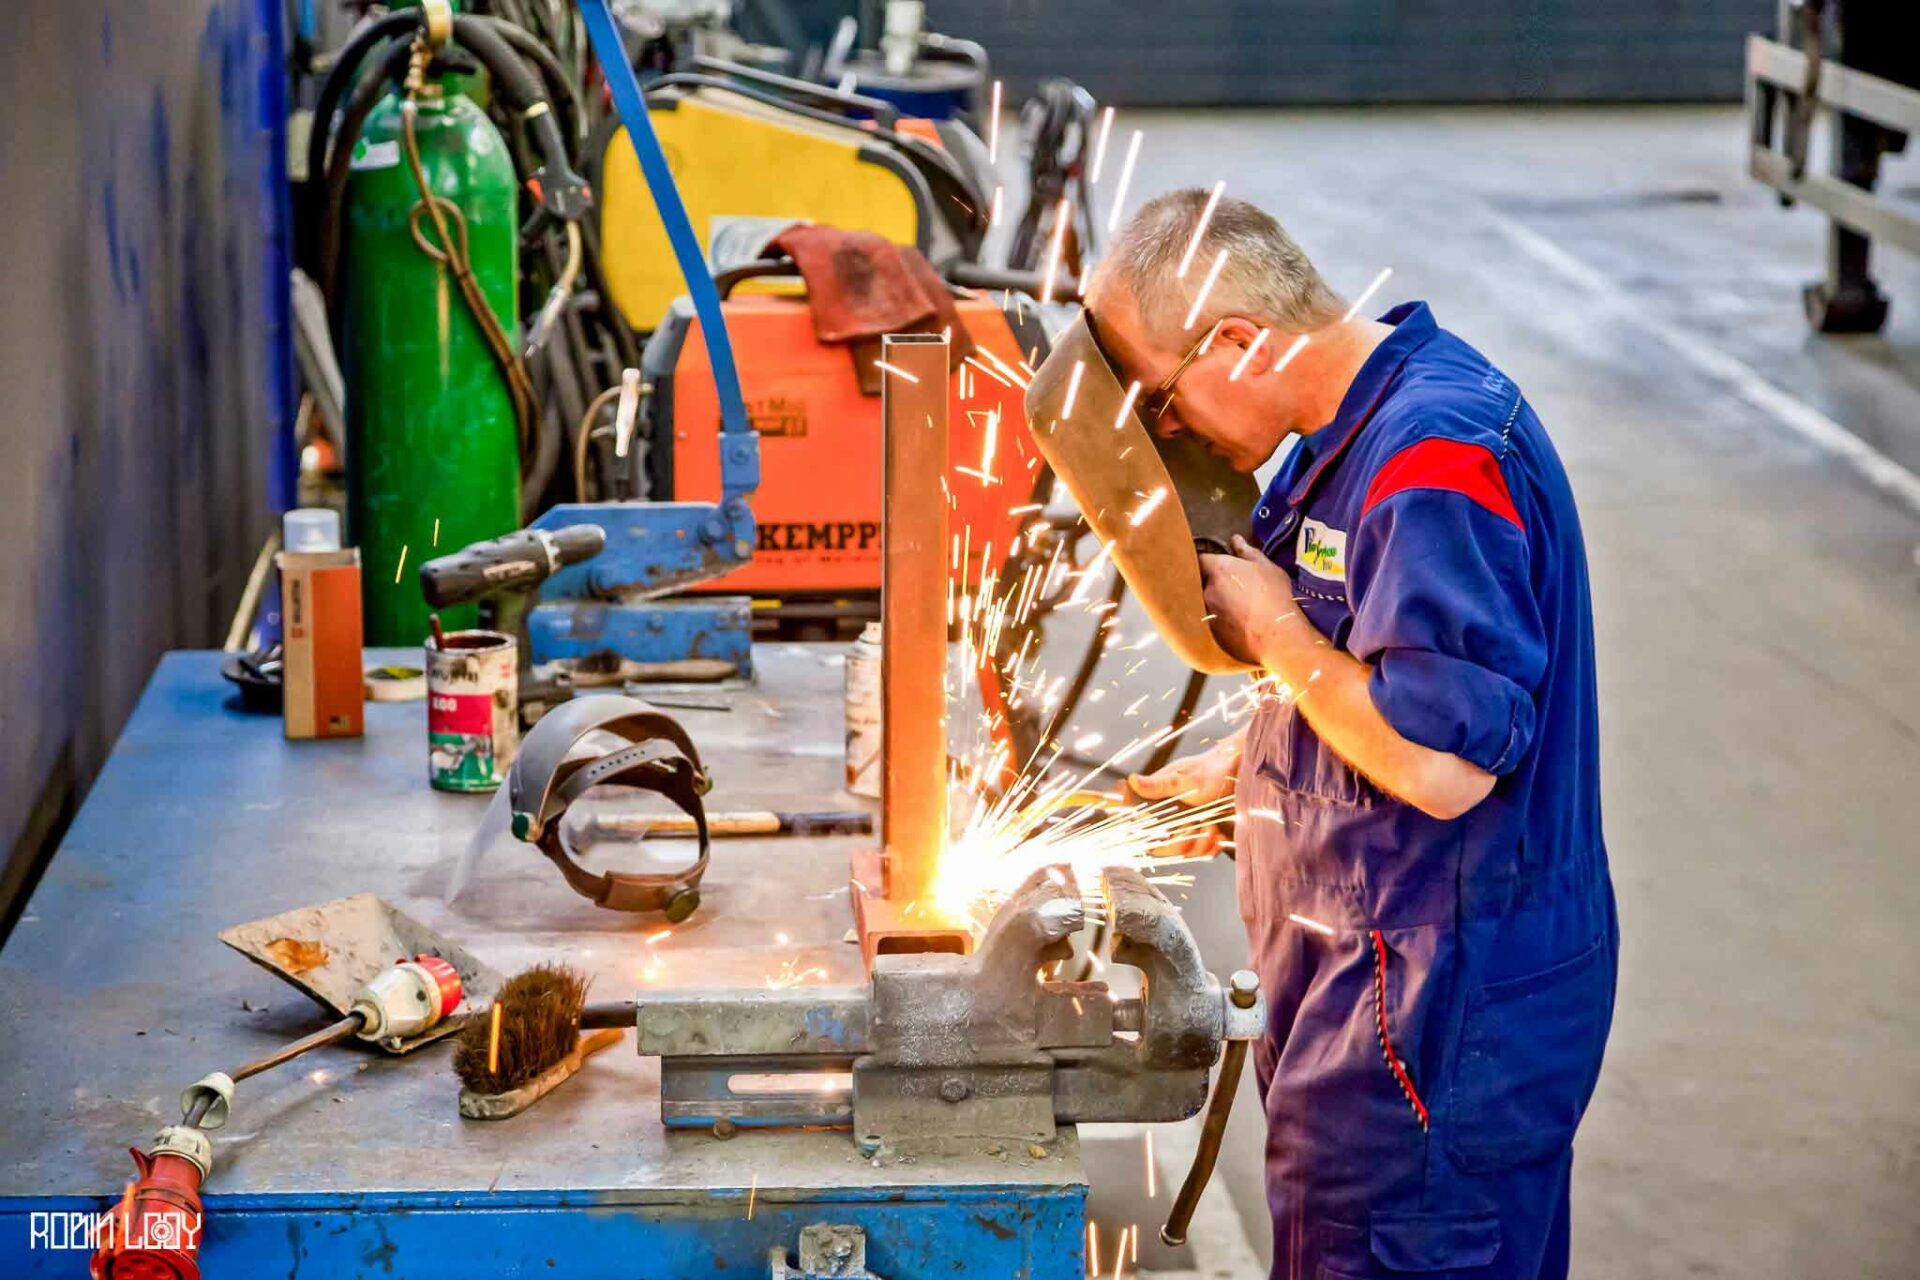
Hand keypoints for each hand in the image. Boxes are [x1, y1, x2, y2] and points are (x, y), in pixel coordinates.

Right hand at [1127, 737, 1241, 858]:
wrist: (1242, 775)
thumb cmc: (1213, 769)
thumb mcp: (1185, 778)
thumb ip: (1159, 785)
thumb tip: (1132, 780)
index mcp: (1158, 801)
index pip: (1141, 826)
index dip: (1146, 836)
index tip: (1164, 834)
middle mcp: (1170, 816)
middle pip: (1162, 847)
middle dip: (1180, 841)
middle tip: (1194, 826)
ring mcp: (1187, 827)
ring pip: (1184, 852)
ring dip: (1200, 843)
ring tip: (1210, 825)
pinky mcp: (1203, 836)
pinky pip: (1202, 853)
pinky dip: (1211, 846)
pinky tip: (1218, 833)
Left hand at [1200, 535, 1302, 669]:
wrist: (1276, 635)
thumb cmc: (1275, 597)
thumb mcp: (1267, 568)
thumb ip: (1248, 552)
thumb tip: (1235, 539)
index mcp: (1220, 569)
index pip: (1201, 558)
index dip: (1209, 561)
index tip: (1218, 565)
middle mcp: (1207, 589)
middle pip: (1199, 580)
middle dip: (1210, 581)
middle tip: (1231, 588)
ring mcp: (1205, 611)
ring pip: (1203, 600)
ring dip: (1215, 601)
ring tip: (1236, 607)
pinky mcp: (1208, 631)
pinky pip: (1208, 619)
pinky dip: (1217, 618)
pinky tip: (1235, 622)